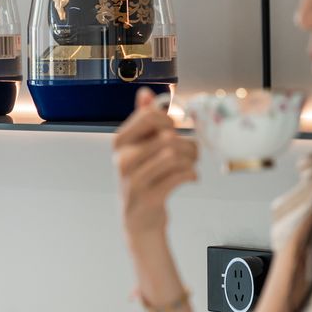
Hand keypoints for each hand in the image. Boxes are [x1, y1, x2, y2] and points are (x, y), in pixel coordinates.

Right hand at [112, 87, 198, 240]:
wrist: (139, 219)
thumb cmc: (143, 178)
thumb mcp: (139, 147)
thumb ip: (143, 119)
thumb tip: (145, 92)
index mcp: (120, 142)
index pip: (150, 116)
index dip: (170, 121)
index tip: (174, 131)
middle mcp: (123, 159)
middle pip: (167, 137)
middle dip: (187, 144)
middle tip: (191, 152)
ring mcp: (134, 179)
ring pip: (174, 155)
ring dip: (191, 159)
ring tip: (191, 164)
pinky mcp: (149, 197)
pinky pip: (179, 176)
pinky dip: (192, 174)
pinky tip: (192, 177)